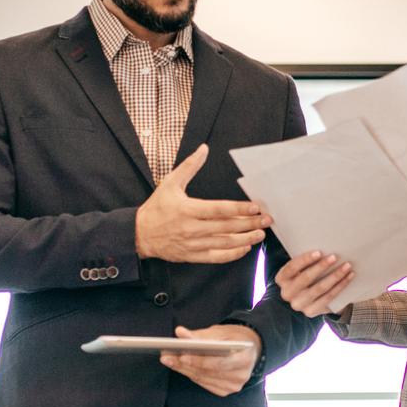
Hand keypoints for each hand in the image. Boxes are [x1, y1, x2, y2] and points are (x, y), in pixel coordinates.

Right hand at [136, 145, 273, 263]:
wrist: (139, 234)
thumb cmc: (156, 208)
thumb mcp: (170, 183)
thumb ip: (189, 166)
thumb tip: (203, 148)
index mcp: (187, 210)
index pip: (219, 210)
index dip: (239, 209)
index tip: (256, 208)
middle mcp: (191, 228)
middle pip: (226, 227)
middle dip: (249, 224)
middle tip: (267, 220)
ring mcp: (192, 244)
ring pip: (224, 243)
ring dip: (245, 239)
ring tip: (260, 235)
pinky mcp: (192, 256)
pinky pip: (215, 257)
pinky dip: (232, 254)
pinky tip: (244, 248)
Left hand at [160, 324, 261, 395]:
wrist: (251, 349)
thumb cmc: (235, 338)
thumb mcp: (221, 332)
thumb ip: (200, 335)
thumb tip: (180, 333)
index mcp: (244, 358)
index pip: (218, 362)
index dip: (199, 360)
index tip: (181, 355)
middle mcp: (240, 375)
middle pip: (207, 372)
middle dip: (185, 364)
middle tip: (167, 357)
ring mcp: (233, 385)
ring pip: (202, 378)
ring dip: (184, 370)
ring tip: (169, 360)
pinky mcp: (226, 390)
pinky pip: (204, 383)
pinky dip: (192, 375)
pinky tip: (181, 367)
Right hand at [275, 250, 353, 316]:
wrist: (307, 300)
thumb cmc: (305, 277)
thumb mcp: (300, 269)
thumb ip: (306, 261)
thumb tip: (325, 248)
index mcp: (281, 279)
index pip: (292, 267)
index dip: (305, 260)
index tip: (319, 252)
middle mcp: (287, 293)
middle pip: (305, 278)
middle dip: (322, 266)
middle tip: (335, 257)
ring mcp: (298, 304)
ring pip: (319, 288)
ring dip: (335, 276)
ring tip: (347, 266)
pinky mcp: (310, 312)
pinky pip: (328, 298)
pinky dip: (340, 286)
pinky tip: (348, 277)